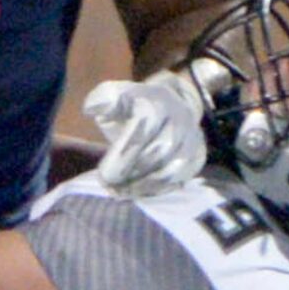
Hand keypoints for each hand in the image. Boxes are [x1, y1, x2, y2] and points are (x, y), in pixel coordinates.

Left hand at [83, 72, 207, 195]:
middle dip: (130, 173)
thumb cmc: (132, 108)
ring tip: (118, 192)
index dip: (123, 154)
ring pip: (170, 169)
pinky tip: (136, 192)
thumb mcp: (115, 97)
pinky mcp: (197, 155)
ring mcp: (191, 137)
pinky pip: (179, 179)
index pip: (144, 127)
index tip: (104, 173)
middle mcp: (179, 117)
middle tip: (108, 184)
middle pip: (158, 152)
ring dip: (141, 186)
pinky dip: (155, 190)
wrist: (169, 106)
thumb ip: (102, 100)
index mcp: (156, 100)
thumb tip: (92, 108)